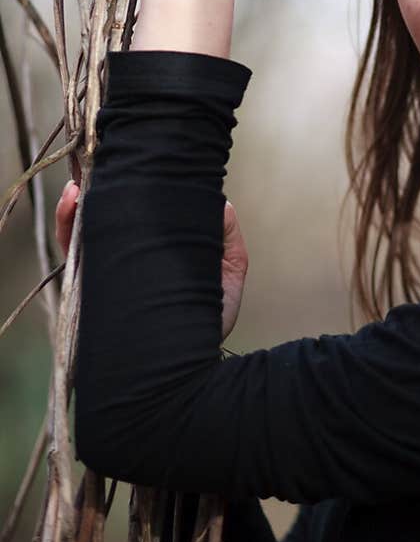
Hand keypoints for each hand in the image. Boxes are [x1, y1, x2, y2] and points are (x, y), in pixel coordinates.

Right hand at [55, 183, 247, 341]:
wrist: (190, 375)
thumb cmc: (208, 325)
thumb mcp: (228, 277)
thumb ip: (227, 242)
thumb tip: (223, 205)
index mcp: (154, 258)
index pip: (137, 222)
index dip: (130, 196)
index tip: (134, 168)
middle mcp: (128, 266)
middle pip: (106, 224)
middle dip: (99, 194)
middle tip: (101, 166)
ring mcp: (109, 280)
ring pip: (84, 236)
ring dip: (78, 207)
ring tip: (81, 185)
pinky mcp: (94, 295)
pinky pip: (73, 260)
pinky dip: (69, 230)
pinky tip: (74, 207)